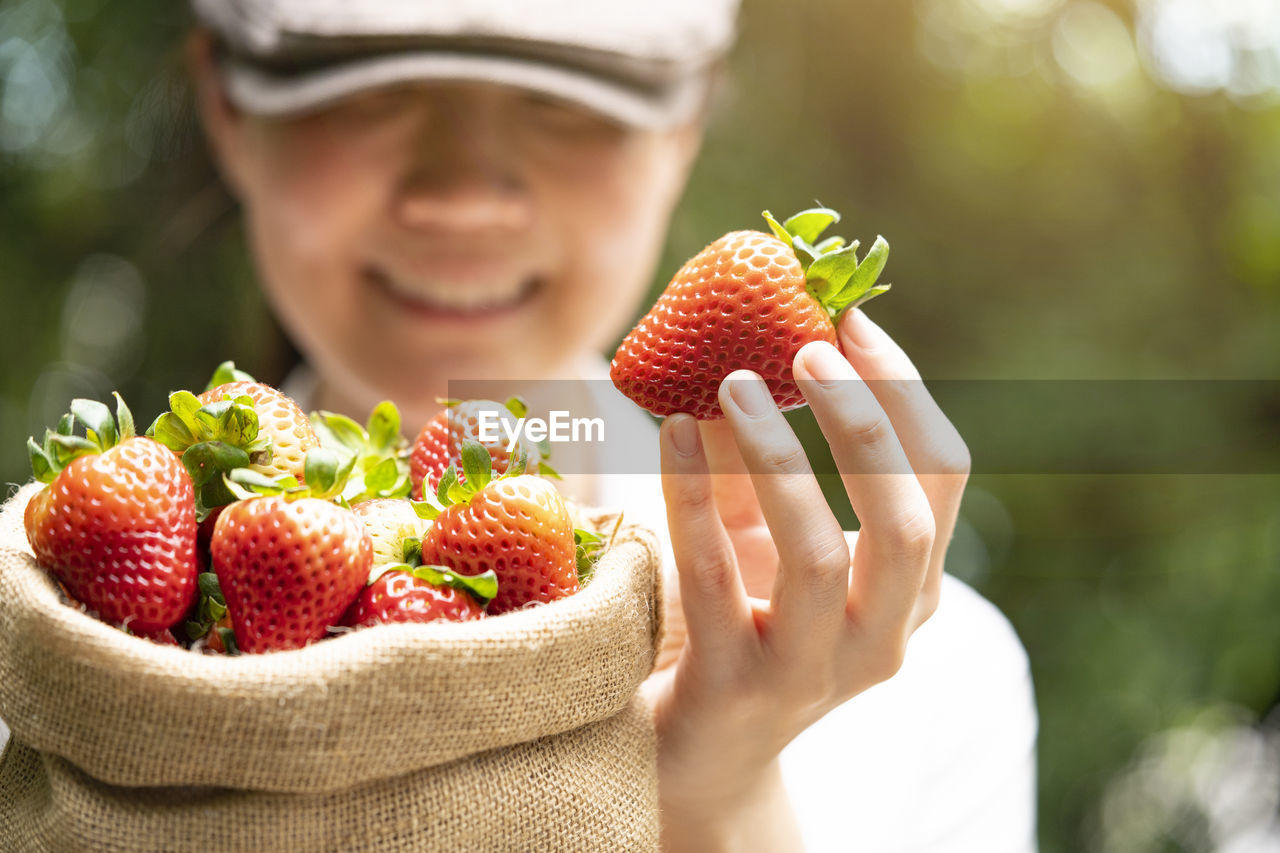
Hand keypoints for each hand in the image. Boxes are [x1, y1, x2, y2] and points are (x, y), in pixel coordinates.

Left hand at [643, 309, 970, 849]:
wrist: (697, 751)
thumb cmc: (739, 624)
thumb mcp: (764, 536)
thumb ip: (763, 459)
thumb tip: (741, 344)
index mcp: (912, 590)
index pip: (943, 477)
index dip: (903, 391)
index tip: (852, 319)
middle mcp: (883, 635)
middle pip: (907, 522)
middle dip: (864, 423)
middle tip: (807, 346)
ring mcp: (812, 671)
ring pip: (818, 556)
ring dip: (778, 457)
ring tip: (732, 383)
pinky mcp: (735, 688)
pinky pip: (712, 579)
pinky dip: (692, 495)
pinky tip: (670, 432)